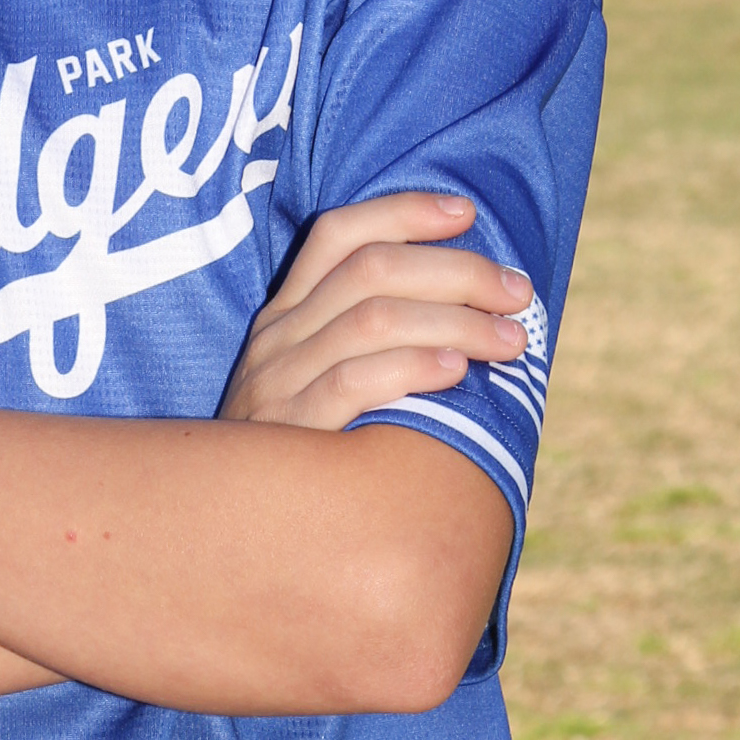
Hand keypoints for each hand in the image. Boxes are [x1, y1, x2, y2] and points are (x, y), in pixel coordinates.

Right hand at [218, 193, 532, 431]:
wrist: (222, 527)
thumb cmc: (299, 453)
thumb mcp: (311, 383)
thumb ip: (369, 348)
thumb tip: (472, 318)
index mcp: (285, 313)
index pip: (338, 234)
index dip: (403, 212)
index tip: (466, 212)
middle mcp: (278, 336)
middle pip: (372, 270)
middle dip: (456, 270)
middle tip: (518, 291)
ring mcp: (278, 380)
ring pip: (373, 320)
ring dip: (455, 321)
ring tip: (511, 340)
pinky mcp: (289, 430)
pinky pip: (354, 382)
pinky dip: (412, 367)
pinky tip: (458, 371)